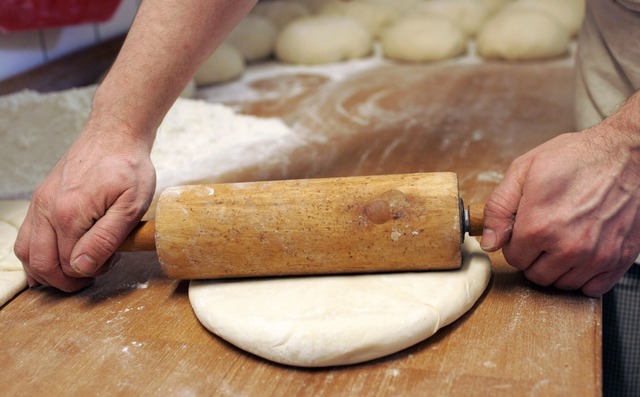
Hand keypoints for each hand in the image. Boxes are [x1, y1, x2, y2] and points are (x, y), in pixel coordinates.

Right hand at [14, 121, 155, 291]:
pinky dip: (35, 254)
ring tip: (74, 270)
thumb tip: (82, 267)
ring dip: (46, 271)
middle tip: (93, 275)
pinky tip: (52, 260)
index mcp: (69, 215)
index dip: (93, 272)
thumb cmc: (128, 168)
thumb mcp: (131, 206)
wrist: (115, 135)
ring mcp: (39, 204)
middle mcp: (46, 210)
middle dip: (67, 281)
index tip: (113, 259)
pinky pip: (26, 236)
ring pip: (26, 253)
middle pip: (43, 265)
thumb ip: (106, 238)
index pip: (70, 265)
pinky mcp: (39, 199)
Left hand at [481, 126, 639, 296]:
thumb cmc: (575, 157)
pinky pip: (593, 287)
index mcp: (539, 226)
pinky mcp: (620, 258)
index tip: (525, 229)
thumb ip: (498, 208)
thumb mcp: (523, 170)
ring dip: (558, 267)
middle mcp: (569, 247)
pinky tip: (582, 254)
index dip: (515, 243)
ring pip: (563, 283)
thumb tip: (489, 242)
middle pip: (537, 275)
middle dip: (534, 257)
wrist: (625, 153)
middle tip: (543, 234)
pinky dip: (585, 276)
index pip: (514, 258)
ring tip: (563, 240)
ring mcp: (597, 256)